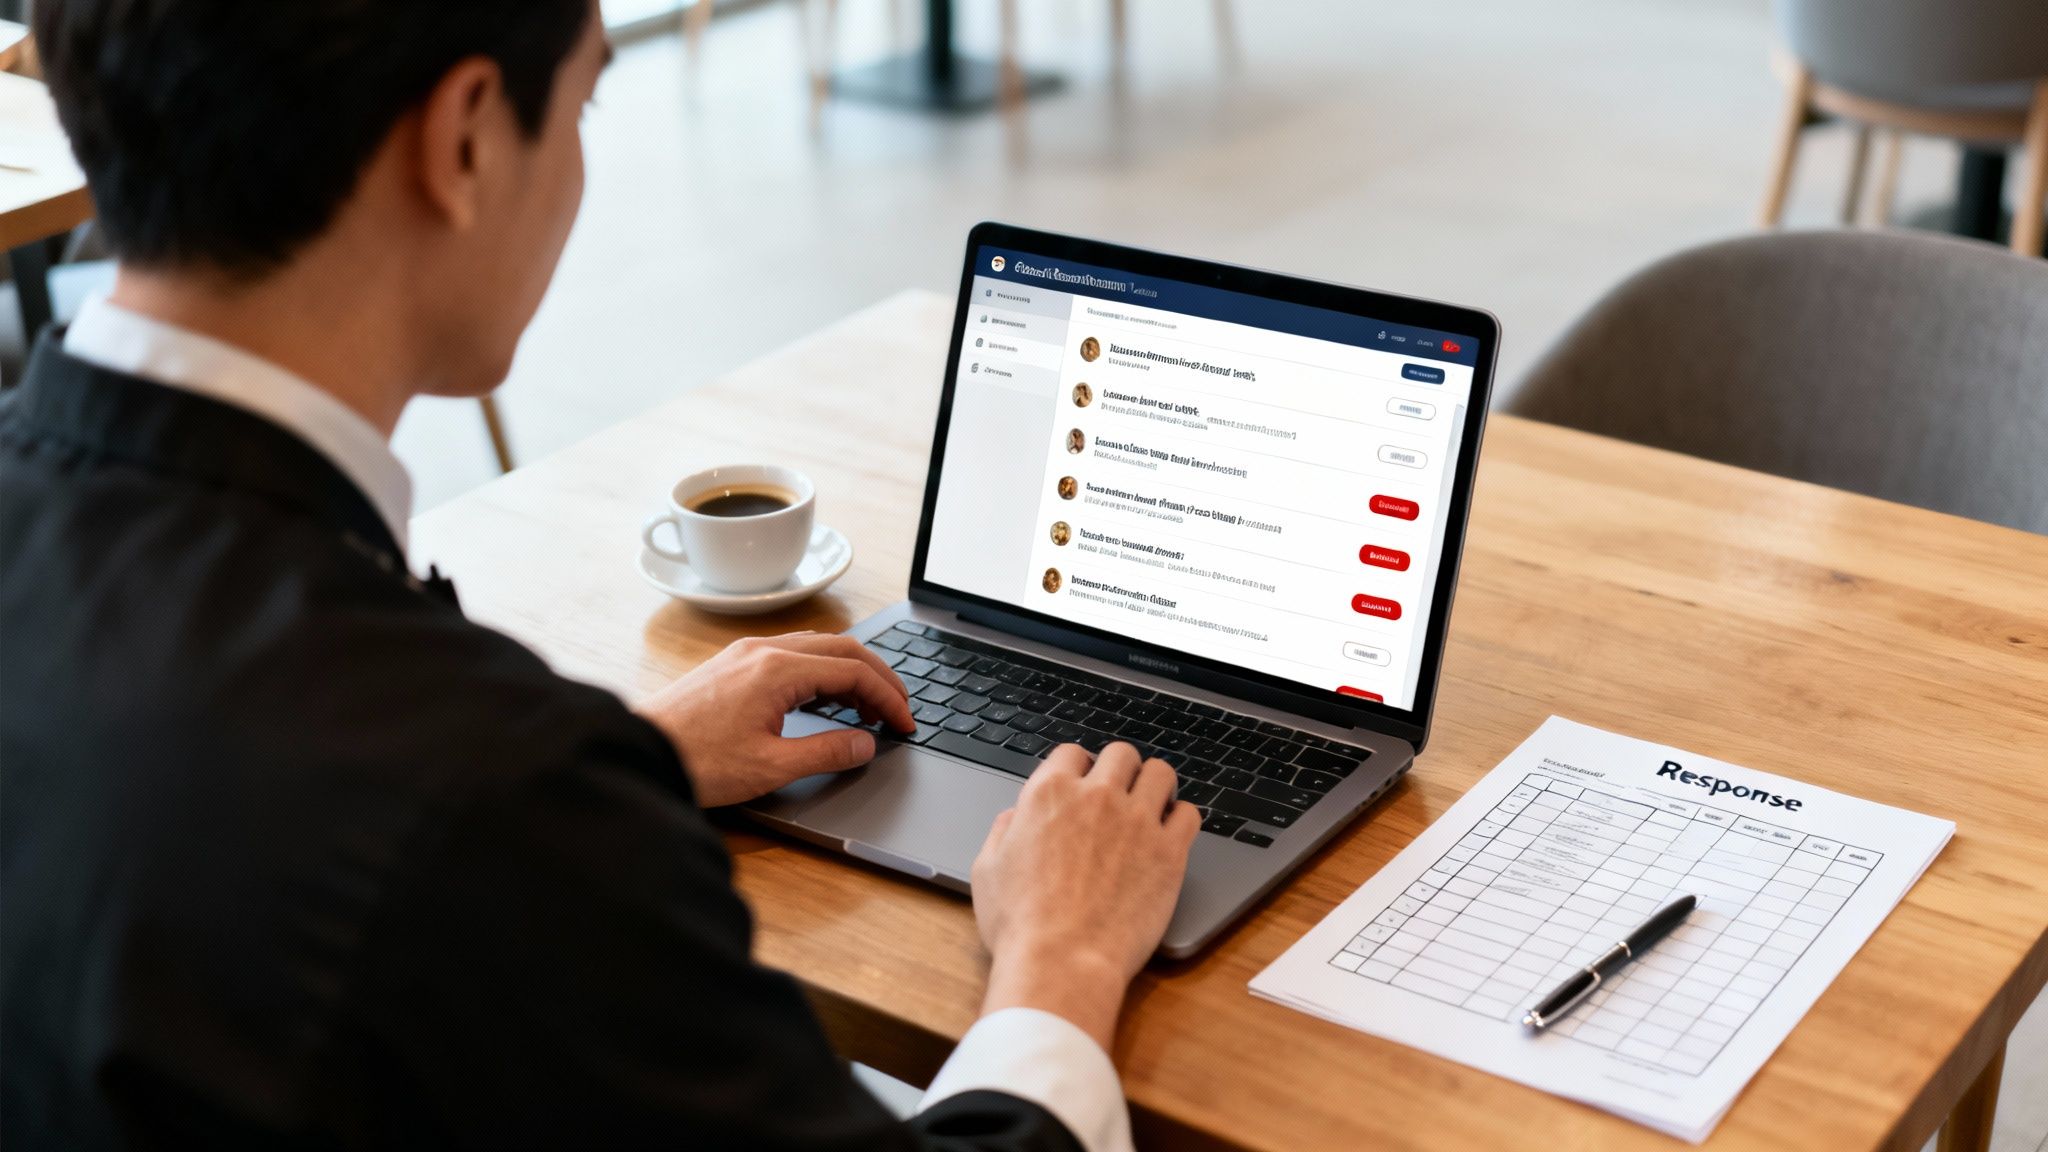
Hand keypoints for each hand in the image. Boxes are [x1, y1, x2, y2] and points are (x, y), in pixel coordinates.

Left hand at [636, 632, 914, 807]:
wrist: (639, 753)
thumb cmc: (696, 762)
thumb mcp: (771, 766)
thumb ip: (826, 752)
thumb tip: (866, 743)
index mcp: (778, 669)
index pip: (854, 671)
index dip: (889, 697)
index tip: (906, 724)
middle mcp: (763, 650)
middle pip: (842, 648)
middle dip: (878, 677)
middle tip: (900, 709)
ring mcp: (745, 653)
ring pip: (817, 648)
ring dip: (850, 672)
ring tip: (868, 708)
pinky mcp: (732, 665)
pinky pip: (792, 654)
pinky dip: (822, 671)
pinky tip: (825, 699)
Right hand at [970, 742, 1199, 1049]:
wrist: (1062, 961)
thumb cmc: (1020, 924)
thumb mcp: (987, 871)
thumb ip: (1002, 833)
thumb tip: (1013, 818)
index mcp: (1049, 794)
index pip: (1072, 752)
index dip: (1078, 767)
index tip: (1084, 782)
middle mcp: (1096, 796)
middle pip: (1122, 754)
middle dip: (1120, 770)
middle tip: (1120, 793)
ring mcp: (1137, 821)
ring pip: (1161, 773)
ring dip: (1155, 786)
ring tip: (1152, 805)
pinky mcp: (1169, 851)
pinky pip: (1189, 814)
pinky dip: (1181, 819)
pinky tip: (1171, 834)